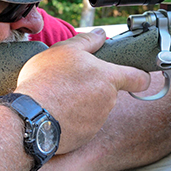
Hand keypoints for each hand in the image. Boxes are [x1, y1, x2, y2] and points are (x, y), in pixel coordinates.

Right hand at [15, 29, 150, 153]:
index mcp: (108, 78)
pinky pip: (82, 124)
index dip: (141, 77)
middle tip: (72, 80)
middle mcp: (108, 101)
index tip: (139, 77)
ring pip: (95, 108)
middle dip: (95, 86)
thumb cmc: (47, 81)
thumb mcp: (64, 50)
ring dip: (82, 102)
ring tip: (59, 96)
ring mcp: (97, 121)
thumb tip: (101, 34)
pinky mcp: (84, 137)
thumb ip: (87, 41)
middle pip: (109, 92)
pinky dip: (73, 119)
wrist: (30, 118)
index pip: (139, 79)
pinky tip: (56, 112)